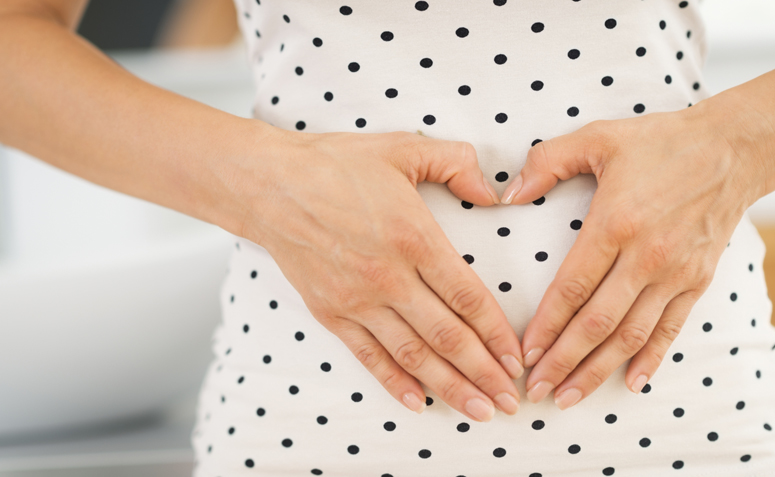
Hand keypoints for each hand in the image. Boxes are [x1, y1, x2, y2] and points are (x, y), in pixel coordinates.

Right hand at [236, 124, 524, 420]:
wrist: (270, 186)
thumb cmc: (335, 165)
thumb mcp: (403, 148)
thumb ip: (456, 163)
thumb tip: (491, 191)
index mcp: (413, 237)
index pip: (467, 296)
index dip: (497, 333)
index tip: (517, 357)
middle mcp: (388, 277)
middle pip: (447, 336)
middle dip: (484, 373)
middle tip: (511, 400)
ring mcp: (357, 300)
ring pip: (413, 354)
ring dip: (450, 387)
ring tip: (479, 411)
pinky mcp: (331, 313)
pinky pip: (368, 356)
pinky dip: (394, 382)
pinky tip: (418, 402)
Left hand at [498, 99, 764, 409]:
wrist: (732, 147)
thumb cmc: (660, 142)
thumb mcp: (597, 138)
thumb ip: (547, 162)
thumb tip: (508, 194)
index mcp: (615, 223)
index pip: (572, 287)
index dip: (546, 325)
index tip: (525, 353)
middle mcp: (646, 256)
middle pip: (598, 322)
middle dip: (564, 361)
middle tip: (536, 390)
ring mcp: (675, 273)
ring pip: (631, 335)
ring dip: (599, 370)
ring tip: (570, 397)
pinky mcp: (697, 280)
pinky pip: (671, 329)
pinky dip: (651, 358)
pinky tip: (631, 382)